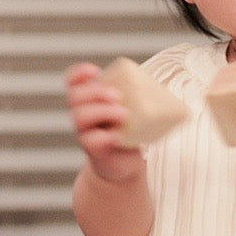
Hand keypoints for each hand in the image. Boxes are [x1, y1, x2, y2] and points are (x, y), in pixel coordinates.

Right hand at [65, 62, 146, 184]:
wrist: (127, 164)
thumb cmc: (131, 131)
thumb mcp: (133, 110)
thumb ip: (138, 97)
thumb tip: (161, 87)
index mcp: (90, 100)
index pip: (74, 80)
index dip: (80, 73)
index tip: (95, 72)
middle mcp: (83, 114)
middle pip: (76, 96)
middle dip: (96, 92)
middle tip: (118, 96)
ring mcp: (86, 133)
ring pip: (80, 117)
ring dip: (101, 111)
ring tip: (123, 114)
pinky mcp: (94, 151)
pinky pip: (91, 141)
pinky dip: (104, 137)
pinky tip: (117, 136)